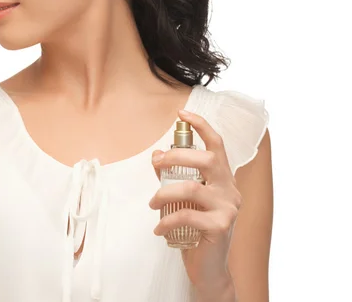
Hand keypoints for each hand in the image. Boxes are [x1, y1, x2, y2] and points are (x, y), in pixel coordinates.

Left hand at [148, 109, 237, 298]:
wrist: (209, 268)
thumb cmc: (196, 228)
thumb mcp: (184, 199)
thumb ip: (173, 177)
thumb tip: (156, 155)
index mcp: (223, 178)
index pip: (218, 145)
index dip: (202, 126)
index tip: (182, 113)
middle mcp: (230, 190)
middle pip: (208, 159)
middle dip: (177, 156)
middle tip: (156, 163)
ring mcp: (228, 209)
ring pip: (192, 188)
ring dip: (164, 192)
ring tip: (152, 203)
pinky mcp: (220, 227)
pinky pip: (187, 215)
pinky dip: (167, 220)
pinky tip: (159, 228)